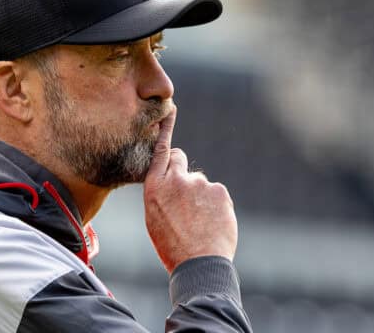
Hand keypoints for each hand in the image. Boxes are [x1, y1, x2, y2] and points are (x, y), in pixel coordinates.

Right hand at [143, 106, 237, 273]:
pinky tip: (212, 223)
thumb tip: (172, 182)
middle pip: (180, 159)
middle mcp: (175, 179)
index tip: (172, 109)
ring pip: (201, 183)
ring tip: (199, 223)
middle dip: (182, 171)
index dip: (166, 129)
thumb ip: (161, 192)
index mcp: (154, 187)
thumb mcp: (154, 217)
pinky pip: (217, 194)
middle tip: (186, 198)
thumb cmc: (172, 246)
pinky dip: (216, 205)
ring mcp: (199, 184)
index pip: (160, 150)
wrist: (199, 265)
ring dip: (201, 197)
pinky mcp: (219, 191)